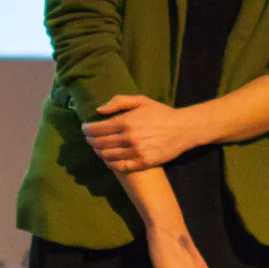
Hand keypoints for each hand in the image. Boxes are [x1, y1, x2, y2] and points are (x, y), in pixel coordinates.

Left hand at [83, 94, 199, 175]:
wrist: (183, 129)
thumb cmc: (161, 113)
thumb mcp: (141, 101)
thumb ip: (119, 102)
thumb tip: (99, 110)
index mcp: (126, 121)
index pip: (97, 129)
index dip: (87, 129)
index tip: (85, 128)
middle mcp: (129, 138)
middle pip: (99, 143)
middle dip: (90, 140)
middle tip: (89, 138)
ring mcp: (135, 152)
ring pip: (107, 156)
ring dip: (98, 151)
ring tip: (98, 147)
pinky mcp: (142, 163)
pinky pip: (119, 166)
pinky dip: (110, 163)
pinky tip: (108, 158)